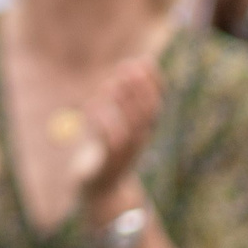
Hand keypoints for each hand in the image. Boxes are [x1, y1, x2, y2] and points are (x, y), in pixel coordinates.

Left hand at [70, 58, 162, 220]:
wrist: (100, 188)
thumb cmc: (106, 150)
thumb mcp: (114, 121)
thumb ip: (119, 100)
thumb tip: (124, 69)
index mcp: (144, 129)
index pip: (156, 103)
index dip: (154, 82)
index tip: (145, 60)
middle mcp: (139, 141)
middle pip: (146, 113)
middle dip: (138, 88)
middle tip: (127, 66)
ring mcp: (126, 153)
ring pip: (131, 126)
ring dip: (123, 103)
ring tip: (111, 82)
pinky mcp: (109, 162)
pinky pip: (110, 141)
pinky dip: (103, 121)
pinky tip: (91, 106)